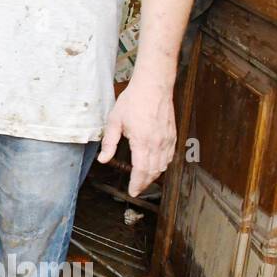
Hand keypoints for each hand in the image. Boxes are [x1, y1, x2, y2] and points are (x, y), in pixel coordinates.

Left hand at [98, 76, 176, 196]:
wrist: (154, 85)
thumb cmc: (133, 101)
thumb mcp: (114, 121)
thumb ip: (109, 143)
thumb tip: (103, 159)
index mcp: (142, 141)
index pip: (141, 170)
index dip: (137, 184)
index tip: (132, 191)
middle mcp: (158, 143)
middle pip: (153, 171)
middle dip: (144, 183)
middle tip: (136, 189)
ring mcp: (167, 140)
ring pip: (163, 165)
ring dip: (154, 175)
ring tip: (144, 180)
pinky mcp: (172, 135)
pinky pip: (170, 156)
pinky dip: (163, 165)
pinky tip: (157, 166)